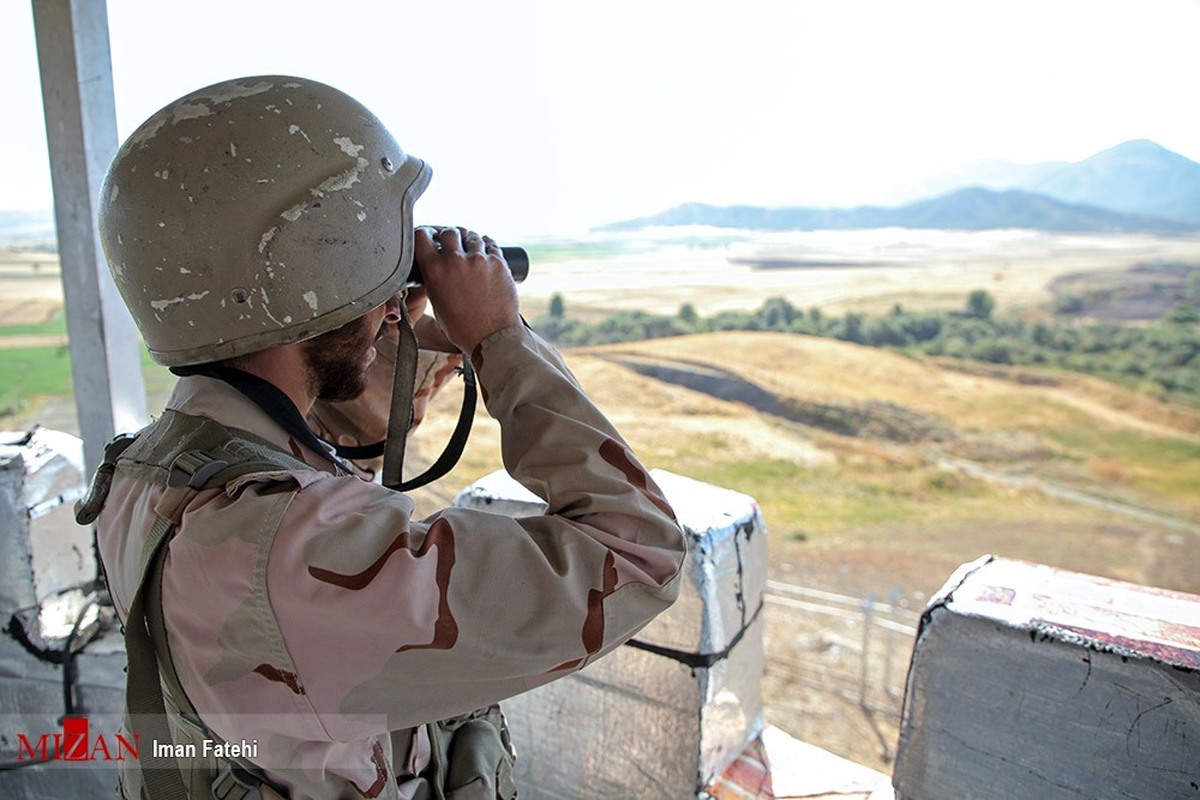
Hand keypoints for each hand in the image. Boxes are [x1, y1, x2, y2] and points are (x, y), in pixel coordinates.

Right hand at [413, 226, 519, 352]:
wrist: (491, 337)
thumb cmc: (462, 327)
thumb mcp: (437, 303)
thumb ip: (435, 280)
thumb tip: (438, 264)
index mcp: (434, 271)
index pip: (422, 236)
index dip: (425, 233)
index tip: (430, 236)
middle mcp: (455, 261)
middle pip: (449, 231)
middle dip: (449, 235)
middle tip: (452, 241)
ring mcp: (478, 260)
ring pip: (472, 235)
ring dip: (469, 239)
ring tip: (470, 248)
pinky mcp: (498, 262)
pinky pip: (491, 244)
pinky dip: (487, 246)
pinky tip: (485, 251)